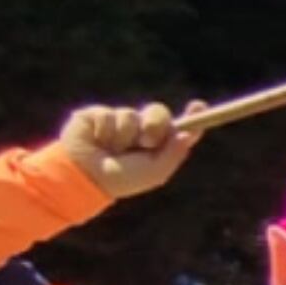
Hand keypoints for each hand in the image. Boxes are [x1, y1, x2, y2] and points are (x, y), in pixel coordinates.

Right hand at [52, 102, 199, 198]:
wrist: (85, 177)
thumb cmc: (121, 178)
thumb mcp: (154, 172)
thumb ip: (173, 154)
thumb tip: (187, 135)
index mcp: (157, 145)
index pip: (178, 128)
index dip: (192, 116)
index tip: (200, 106)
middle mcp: (140, 130)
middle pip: (159, 112)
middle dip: (155, 125)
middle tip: (146, 142)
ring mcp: (119, 121)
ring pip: (132, 114)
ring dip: (124, 135)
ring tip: (112, 149)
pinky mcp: (98, 115)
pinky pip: (109, 114)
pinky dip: (105, 131)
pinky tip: (97, 141)